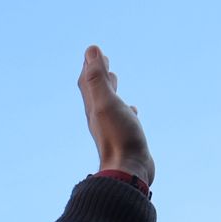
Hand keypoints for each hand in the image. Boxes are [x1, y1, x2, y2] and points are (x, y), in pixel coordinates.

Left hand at [78, 45, 152, 186]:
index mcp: (94, 108)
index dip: (90, 65)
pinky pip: (125, 119)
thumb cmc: (118, 136)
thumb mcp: (106, 102)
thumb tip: (91, 50)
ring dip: (111, 90)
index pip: (88, 81)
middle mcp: (101, 117)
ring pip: (110, 104)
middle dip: (98, 74)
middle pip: (96, 91)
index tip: (94, 51)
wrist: (128, 171)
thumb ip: (97, 78)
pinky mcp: (127, 138)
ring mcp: (114, 128)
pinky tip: (132, 110)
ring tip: (114, 80)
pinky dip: (126, 109)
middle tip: (102, 60)